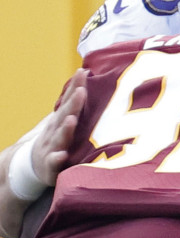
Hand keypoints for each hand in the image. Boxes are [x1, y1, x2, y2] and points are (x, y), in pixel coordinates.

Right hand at [33, 68, 87, 184]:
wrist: (33, 164)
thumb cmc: (56, 139)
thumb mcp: (65, 120)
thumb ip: (75, 104)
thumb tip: (88, 80)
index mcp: (61, 119)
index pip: (69, 100)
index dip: (75, 86)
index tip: (83, 72)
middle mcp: (55, 130)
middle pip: (65, 115)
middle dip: (73, 103)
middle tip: (81, 91)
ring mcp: (52, 146)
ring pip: (60, 137)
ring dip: (65, 128)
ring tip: (71, 119)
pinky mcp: (51, 165)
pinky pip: (54, 162)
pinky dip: (57, 158)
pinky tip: (62, 155)